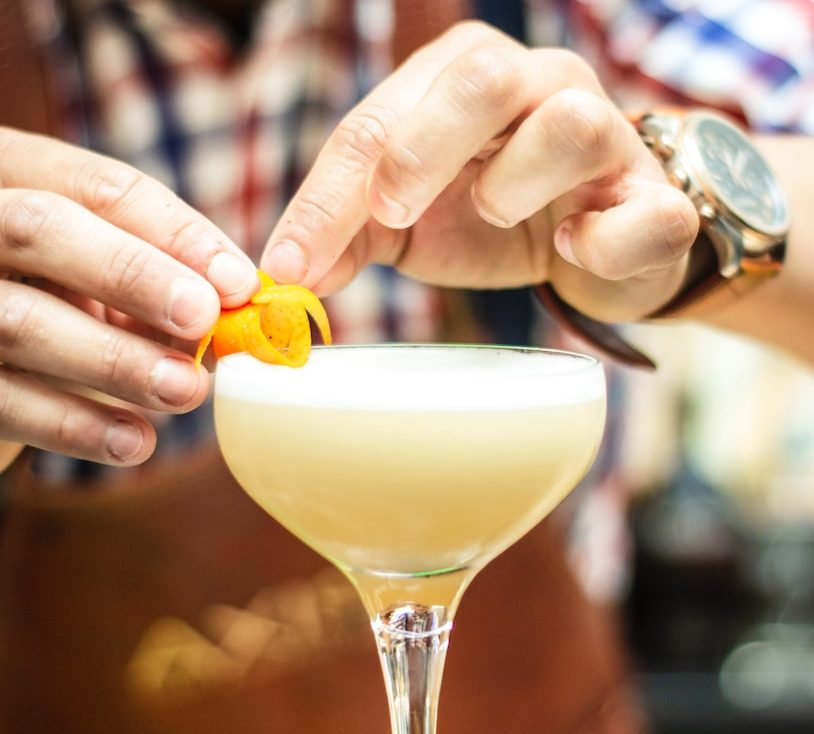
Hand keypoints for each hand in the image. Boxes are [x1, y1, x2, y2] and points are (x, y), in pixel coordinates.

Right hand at [0, 128, 257, 467]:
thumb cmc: (64, 302)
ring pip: (22, 322)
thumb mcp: (104, 276)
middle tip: (201, 319)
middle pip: (42, 229)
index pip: (99, 187)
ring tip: (186, 391)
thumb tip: (235, 301)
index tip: (239, 282)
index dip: (176, 234)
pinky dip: (76, 426)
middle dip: (133, 274)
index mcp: (18, 178)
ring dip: (117, 361)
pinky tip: (134, 442)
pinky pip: (5, 402)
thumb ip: (160, 277)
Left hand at [261, 22, 697, 322]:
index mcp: (460, 81)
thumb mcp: (408, 221)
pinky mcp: (655, 196)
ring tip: (499, 217)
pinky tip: (575, 246)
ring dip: (516, 184)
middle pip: (480, 78)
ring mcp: (608, 134)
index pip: (378, 121)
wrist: (595, 242)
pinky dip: (604, 239)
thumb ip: (350, 232)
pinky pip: (647, 211)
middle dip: (421, 150)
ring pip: (570, 126)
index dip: (326, 196)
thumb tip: (289, 275)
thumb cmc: (494, 217)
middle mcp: (539, 85)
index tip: (288, 267)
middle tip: (392, 214)